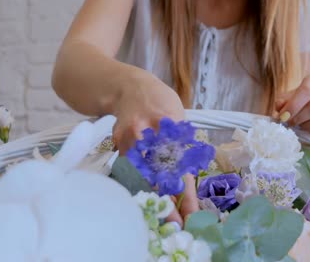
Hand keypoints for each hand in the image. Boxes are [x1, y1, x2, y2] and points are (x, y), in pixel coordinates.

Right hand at [111, 69, 198, 226]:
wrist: (128, 86)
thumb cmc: (160, 102)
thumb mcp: (179, 119)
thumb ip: (182, 148)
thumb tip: (185, 184)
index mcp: (174, 128)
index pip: (182, 169)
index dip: (186, 196)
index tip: (191, 216)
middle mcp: (152, 134)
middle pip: (160, 178)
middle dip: (167, 204)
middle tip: (173, 223)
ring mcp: (132, 139)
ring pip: (142, 177)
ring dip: (151, 197)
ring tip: (157, 214)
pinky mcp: (118, 142)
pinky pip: (130, 168)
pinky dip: (138, 181)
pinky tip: (142, 191)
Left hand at [276, 73, 309, 134]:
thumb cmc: (298, 100)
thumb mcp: (287, 98)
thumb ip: (282, 101)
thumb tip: (280, 105)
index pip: (307, 90)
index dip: (294, 105)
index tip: (283, 116)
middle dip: (299, 118)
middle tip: (289, 123)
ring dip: (307, 126)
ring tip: (299, 126)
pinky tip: (308, 129)